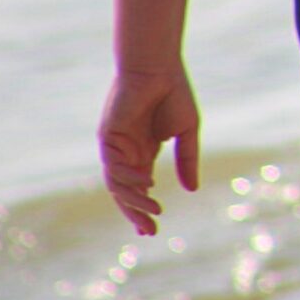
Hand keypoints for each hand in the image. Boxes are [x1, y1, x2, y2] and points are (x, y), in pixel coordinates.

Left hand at [99, 67, 200, 233]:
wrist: (158, 68)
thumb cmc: (174, 93)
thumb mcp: (187, 132)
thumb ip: (187, 160)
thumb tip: (192, 190)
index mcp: (143, 151)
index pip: (139, 188)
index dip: (143, 209)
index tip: (152, 229)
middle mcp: (126, 152)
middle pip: (125, 192)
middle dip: (135, 213)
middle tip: (149, 231)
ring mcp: (115, 146)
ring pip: (118, 184)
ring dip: (134, 201)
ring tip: (153, 211)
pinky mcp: (108, 137)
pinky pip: (113, 166)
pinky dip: (128, 179)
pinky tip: (147, 184)